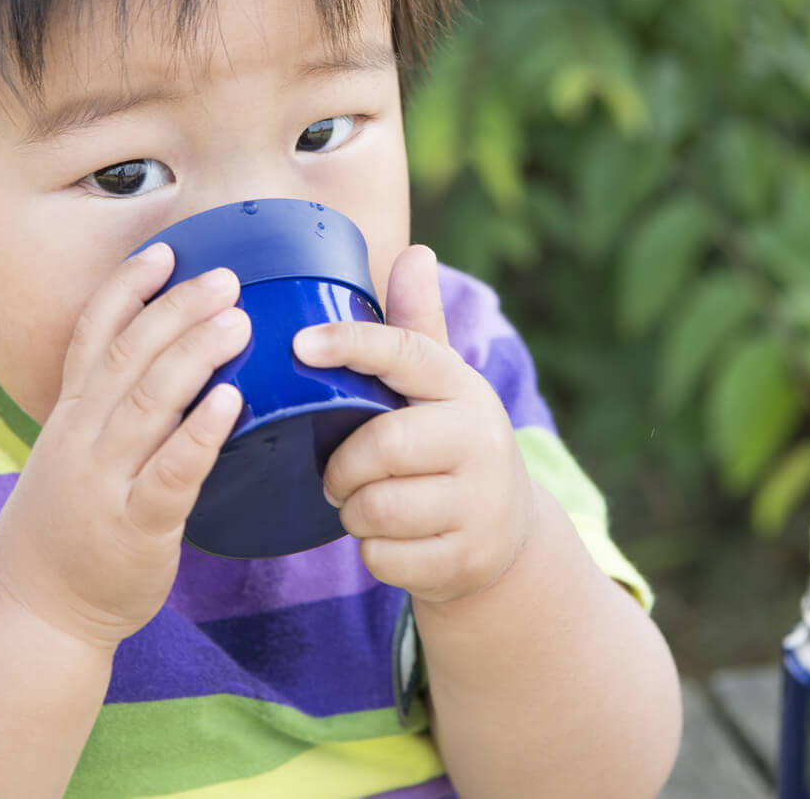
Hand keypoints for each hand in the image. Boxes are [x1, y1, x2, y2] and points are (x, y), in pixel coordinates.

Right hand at [0, 242, 250, 650]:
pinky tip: (232, 402)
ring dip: (195, 355)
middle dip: (177, 311)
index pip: (93, 335)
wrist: (36, 613)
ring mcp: (105, 483)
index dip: (127, 289)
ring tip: (238, 321)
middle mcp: (82, 440)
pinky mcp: (135, 528)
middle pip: (128, 357)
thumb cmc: (68, 530)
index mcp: (70, 417)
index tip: (166, 251)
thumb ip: (108, 411)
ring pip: (150, 403)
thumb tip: (166, 359)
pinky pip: (172, 472)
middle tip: (226, 279)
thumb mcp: (72, 456)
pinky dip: (201, 433)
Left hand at [293, 244, 535, 605]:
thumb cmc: (450, 444)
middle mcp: (479, 440)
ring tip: (362, 505)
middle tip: (335, 474)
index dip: (352, 343)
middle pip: (382, 445)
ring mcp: (479, 504)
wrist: (508, 534)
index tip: (301, 344)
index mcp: (462, 387)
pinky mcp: (466, 558)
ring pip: (378, 507)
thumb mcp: (440, 387)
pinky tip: (389, 540)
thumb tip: (415, 252)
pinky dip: (373, 552)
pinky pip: (385, 557)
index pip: (407, 352)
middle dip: (343, 465)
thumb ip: (418, 326)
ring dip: (353, 511)